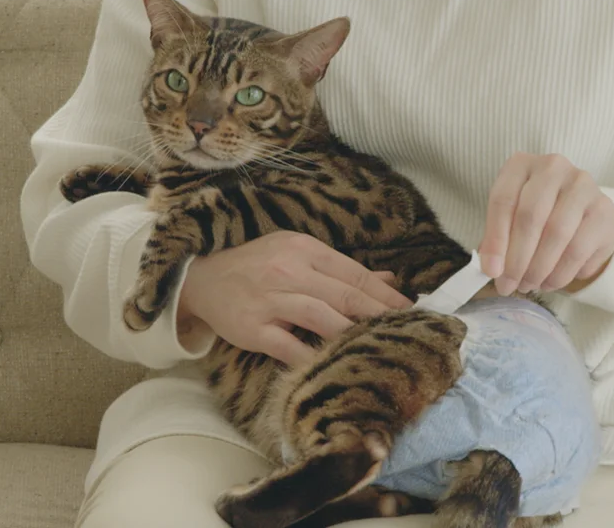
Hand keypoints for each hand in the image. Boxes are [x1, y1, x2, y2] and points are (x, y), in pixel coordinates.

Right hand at [179, 231, 412, 365]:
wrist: (202, 279)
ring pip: (322, 317)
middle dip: (379, 314)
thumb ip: (342, 270)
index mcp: (304, 249)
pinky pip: (289, 345)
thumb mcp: (299, 256)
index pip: (353, 273)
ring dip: (352, 333)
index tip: (410, 310)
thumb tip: (390, 281)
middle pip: (344, 295)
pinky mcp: (253, 328)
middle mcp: (288, 271)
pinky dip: (313, 355)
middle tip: (405, 331)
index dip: (385, 294)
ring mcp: (270, 300)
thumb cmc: (258, 267)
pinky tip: (333, 364)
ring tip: (377, 346)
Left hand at [479, 153, 613, 295]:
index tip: (491, 271)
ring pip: (556, 233)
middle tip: (509, 285)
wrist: (580, 215)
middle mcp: (554, 167)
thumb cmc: (536, 216)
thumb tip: (492, 270)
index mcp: (522, 164)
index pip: (503, 201)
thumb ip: (497, 241)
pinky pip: (579, 249)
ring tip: (528, 285)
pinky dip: (560, 273)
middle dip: (517, 259)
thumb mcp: (510, 220)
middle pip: (530, 216)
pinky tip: (550, 283)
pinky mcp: (605, 210)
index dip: (495, 240)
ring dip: (538, 269)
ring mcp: (583, 186)